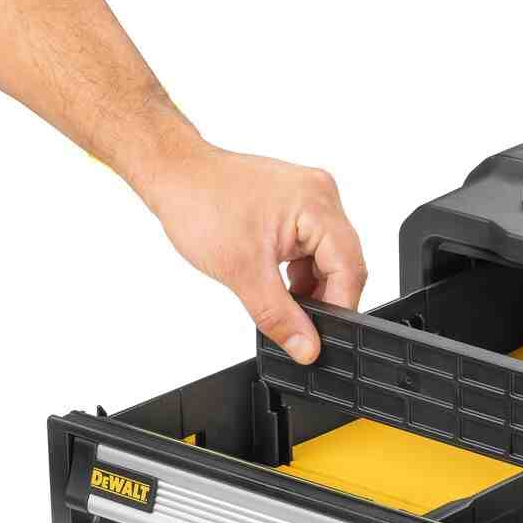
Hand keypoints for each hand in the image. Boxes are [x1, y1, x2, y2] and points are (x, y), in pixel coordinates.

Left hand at [137, 138, 367, 363]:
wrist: (172, 174)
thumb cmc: (198, 203)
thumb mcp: (241, 271)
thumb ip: (279, 317)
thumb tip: (306, 348)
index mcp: (317, 204)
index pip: (349, 268)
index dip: (338, 308)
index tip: (321, 337)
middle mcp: (322, 197)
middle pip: (344, 264)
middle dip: (323, 298)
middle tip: (300, 325)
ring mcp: (312, 199)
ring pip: (329, 259)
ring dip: (310, 286)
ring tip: (279, 297)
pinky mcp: (299, 206)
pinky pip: (315, 248)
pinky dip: (300, 271)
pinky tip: (278, 282)